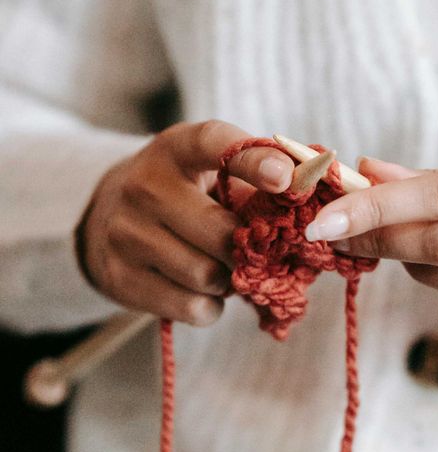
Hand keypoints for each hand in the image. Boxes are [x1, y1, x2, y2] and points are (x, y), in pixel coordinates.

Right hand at [76, 120, 294, 325]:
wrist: (107, 218)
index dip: (254, 161)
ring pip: (207, 275)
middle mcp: (143, 185)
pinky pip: (192, 307)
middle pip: (220, 232)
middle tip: (249, 248)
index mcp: (175, 149)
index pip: (214, 144)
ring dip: (229, 280)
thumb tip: (315, 188)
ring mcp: (124, 233)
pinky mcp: (118, 278)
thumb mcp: (212, 170)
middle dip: (246, 247)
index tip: (287, 178)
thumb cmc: (186, 193)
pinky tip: (201, 290)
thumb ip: (260, 176)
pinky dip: (210, 306)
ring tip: (221, 266)